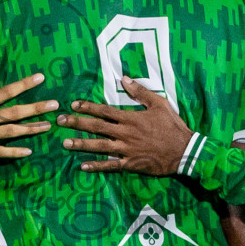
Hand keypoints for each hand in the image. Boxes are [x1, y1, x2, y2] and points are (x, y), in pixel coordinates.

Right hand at [0, 68, 55, 161]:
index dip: (24, 85)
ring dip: (30, 129)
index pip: (5, 92)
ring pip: (11, 133)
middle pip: (14, 113)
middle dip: (36, 108)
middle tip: (55, 105)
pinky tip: (28, 152)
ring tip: (48, 126)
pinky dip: (13, 152)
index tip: (40, 78)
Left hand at [57, 76, 194, 174]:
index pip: (104, 111)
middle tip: (60, 121)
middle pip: (96, 127)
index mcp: (131, 118)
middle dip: (77, 123)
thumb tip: (124, 79)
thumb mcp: (159, 104)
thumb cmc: (173, 126)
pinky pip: (110, 165)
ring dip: (81, 144)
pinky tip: (83, 166)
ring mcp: (127, 150)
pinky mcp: (131, 164)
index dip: (88, 107)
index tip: (73, 104)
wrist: (185, 150)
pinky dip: (97, 166)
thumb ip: (140, 92)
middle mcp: (125, 133)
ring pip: (99, 146)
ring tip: (65, 143)